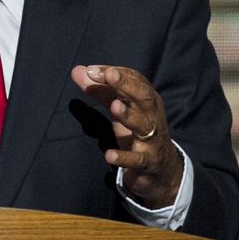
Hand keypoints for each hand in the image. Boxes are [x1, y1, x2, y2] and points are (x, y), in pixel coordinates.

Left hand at [71, 63, 184, 207]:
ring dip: (129, 115)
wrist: (161, 169)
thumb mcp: (120, 109)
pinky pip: (136, 159)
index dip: (116, 73)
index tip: (92, 70)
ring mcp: (151, 140)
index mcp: (147, 100)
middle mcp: (152, 116)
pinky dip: (124, 157)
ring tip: (114, 106)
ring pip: (143, 125)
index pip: (135, 80)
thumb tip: (77, 70)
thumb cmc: (138, 131)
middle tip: (109, 75)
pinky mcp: (146, 162)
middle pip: (144, 97)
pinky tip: (109, 155)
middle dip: (127, 85)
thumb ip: (100, 91)